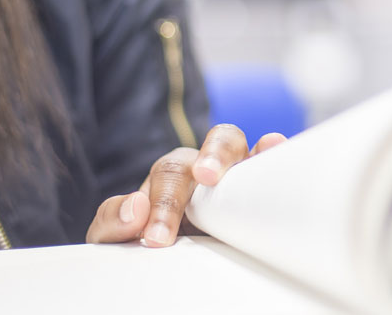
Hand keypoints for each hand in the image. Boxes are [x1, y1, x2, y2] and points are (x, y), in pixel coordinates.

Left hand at [86, 124, 285, 246]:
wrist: (172, 248)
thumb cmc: (146, 237)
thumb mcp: (117, 235)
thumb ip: (113, 220)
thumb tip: (135, 209)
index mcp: (173, 172)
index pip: (170, 176)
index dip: (164, 206)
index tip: (157, 239)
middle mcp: (208, 165)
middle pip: (216, 142)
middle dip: (213, 156)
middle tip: (205, 176)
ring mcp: (238, 174)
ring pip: (245, 146)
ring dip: (252, 149)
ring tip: (266, 145)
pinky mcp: (259, 188)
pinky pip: (270, 164)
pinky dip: (275, 152)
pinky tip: (278, 146)